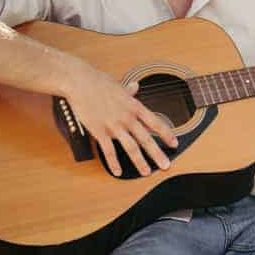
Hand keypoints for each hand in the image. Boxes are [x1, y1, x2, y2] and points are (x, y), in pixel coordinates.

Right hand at [63, 59, 177, 176]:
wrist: (80, 82)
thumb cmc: (99, 82)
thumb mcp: (119, 86)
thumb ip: (129, 91)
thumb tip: (135, 87)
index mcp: (135, 107)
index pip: (156, 123)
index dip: (167, 135)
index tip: (174, 144)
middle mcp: (127, 118)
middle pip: (146, 139)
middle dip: (157, 154)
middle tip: (166, 165)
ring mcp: (114, 125)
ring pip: (131, 147)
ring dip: (140, 162)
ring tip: (146, 172)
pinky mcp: (99, 131)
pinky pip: (108, 151)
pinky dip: (114, 163)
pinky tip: (118, 172)